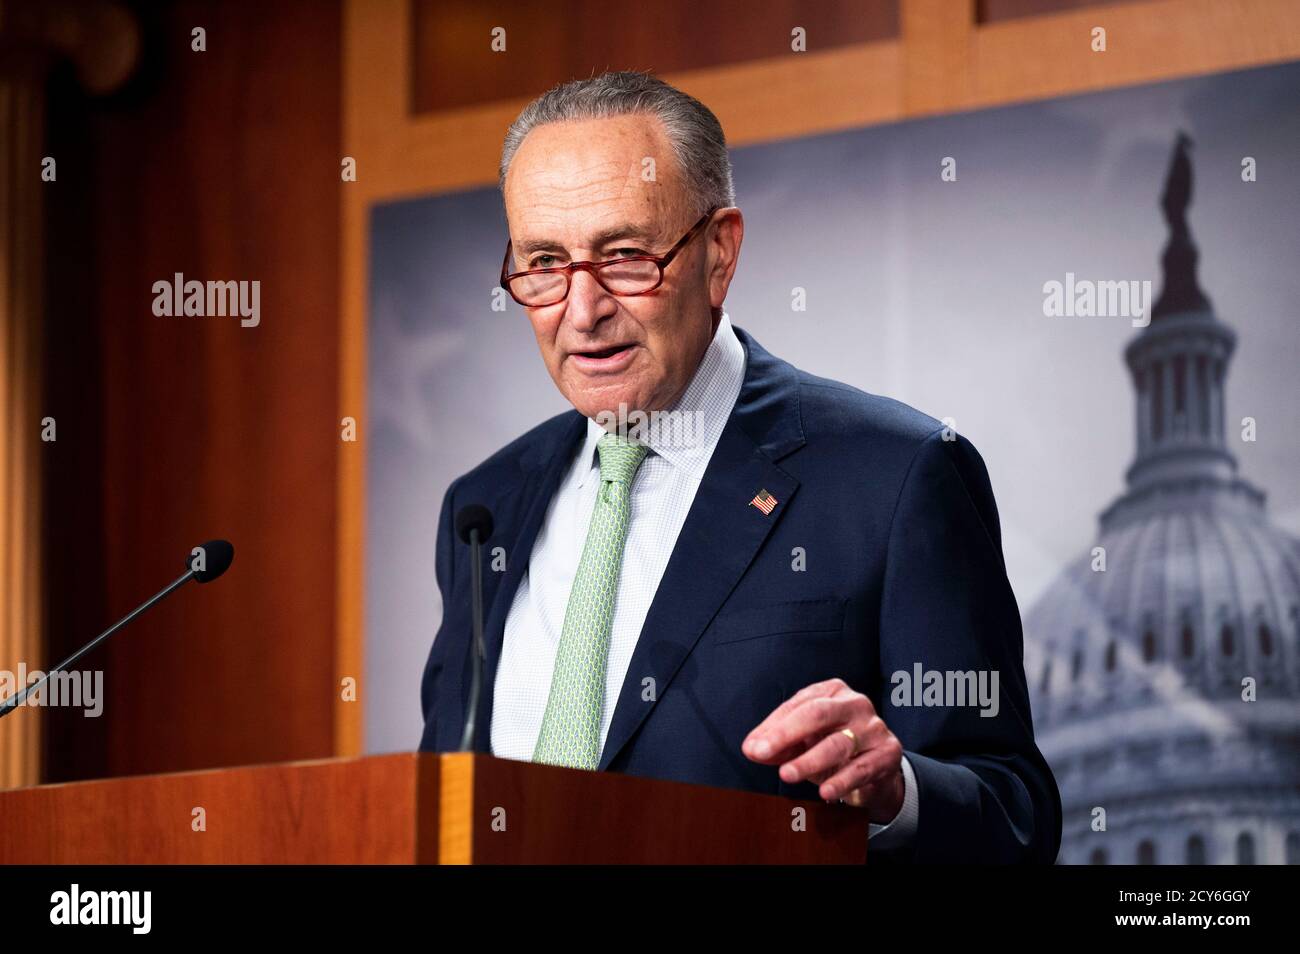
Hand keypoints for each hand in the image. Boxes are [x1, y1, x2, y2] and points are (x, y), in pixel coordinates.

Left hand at [742, 677, 904, 823]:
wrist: (875, 772)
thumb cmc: (832, 748)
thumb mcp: (803, 742)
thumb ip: (777, 743)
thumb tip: (752, 749)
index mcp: (831, 692)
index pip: (798, 705)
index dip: (773, 727)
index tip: (753, 748)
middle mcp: (854, 703)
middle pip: (818, 714)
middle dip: (785, 734)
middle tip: (762, 753)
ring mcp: (874, 727)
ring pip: (838, 744)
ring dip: (808, 761)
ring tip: (787, 774)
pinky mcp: (887, 753)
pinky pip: (861, 768)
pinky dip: (841, 781)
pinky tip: (824, 792)